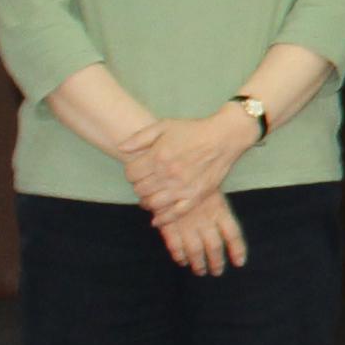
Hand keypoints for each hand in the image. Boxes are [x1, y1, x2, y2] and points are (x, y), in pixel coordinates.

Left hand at [119, 107, 248, 220]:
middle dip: (139, 186)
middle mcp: (168, 174)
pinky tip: (157, 219)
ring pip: (153, 203)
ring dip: (147, 202)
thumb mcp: (164, 125)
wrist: (224, 137)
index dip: (130, 172)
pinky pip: (174, 214)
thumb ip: (139, 137)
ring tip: (150, 197)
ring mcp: (182, 187)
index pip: (130, 174)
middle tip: (146, 182)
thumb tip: (120, 148)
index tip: (137, 171)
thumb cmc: (193, 130)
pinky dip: (163, 219)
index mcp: (158, 156)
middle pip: (140, 189)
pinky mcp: (195, 196)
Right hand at [155, 190, 248, 276]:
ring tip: (200, 271)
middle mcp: (205, 219)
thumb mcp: (211, 190)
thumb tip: (225, 227)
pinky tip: (182, 261)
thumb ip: (217, 211)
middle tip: (216, 272)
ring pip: (196, 250)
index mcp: (219, 209)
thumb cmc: (193, 181)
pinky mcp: (170, 226)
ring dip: (198, 263)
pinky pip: (175, 246)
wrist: (168, 173)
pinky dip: (179, 256)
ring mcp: (187, 224)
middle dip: (216, 262)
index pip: (233, 234)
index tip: (239, 263)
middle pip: (215, 247)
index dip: (237, 250)